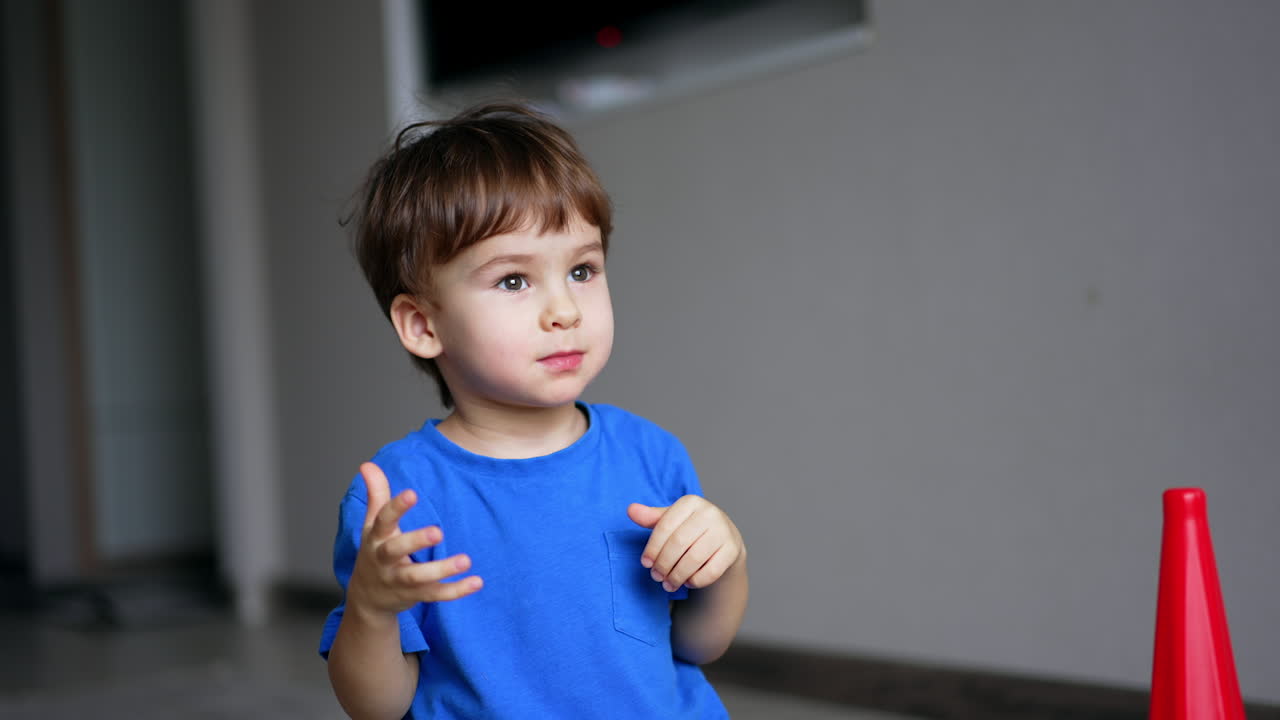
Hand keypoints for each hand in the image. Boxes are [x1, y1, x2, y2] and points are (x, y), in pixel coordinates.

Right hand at [346, 462, 482, 617]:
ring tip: (466, 560)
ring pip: (418, 578)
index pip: (383, 520)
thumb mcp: (372, 525)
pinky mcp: (416, 596)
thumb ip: (376, 494)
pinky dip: (456, 590)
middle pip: (395, 550)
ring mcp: (399, 581)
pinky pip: (436, 594)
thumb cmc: (375, 552)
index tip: (412, 493)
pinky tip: (477, 582)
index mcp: (376, 538)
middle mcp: (384, 560)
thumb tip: (367, 464)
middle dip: (415, 541)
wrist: (367, 598)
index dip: (396, 507)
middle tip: (438, 531)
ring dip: (441, 570)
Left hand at [627, 496, 744, 592]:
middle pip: (678, 543)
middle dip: (663, 564)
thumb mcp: (671, 520)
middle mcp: (710, 513)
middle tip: (656, 577)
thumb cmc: (690, 529)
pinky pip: (710, 571)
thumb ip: (650, 517)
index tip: (645, 563)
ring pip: (694, 559)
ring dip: (677, 576)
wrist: (724, 540)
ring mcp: (724, 531)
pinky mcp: (733, 550)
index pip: (665, 527)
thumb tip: (630, 510)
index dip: (652, 548)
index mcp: (691, 502)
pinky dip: (695, 581)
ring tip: (667, 584)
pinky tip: (687, 582)